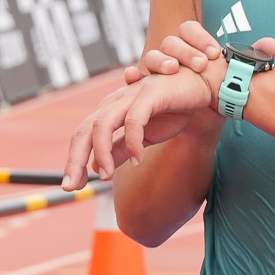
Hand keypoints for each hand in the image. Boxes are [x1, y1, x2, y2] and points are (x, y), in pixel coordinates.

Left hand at [63, 68, 221, 185]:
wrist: (202, 87)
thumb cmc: (173, 108)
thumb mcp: (143, 136)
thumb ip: (120, 149)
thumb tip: (100, 170)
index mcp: (110, 111)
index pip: (83, 136)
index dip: (74, 160)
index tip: (72, 186)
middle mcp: (115, 102)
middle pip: (84, 130)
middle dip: (75, 159)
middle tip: (72, 186)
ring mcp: (131, 95)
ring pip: (102, 124)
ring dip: (101, 152)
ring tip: (105, 177)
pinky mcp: (149, 94)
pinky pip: (133, 120)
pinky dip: (132, 141)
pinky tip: (137, 160)